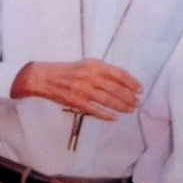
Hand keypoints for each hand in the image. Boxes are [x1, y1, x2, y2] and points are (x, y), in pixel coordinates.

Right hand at [10, 60, 142, 120]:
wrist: (42, 77)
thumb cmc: (65, 70)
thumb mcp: (84, 65)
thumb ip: (101, 71)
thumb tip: (120, 80)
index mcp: (93, 65)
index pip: (118, 73)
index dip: (131, 82)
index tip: (139, 89)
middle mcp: (89, 76)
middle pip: (115, 88)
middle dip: (129, 97)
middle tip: (137, 102)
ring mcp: (82, 89)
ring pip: (107, 100)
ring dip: (121, 106)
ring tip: (130, 110)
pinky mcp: (75, 101)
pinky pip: (94, 110)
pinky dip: (105, 115)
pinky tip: (114, 118)